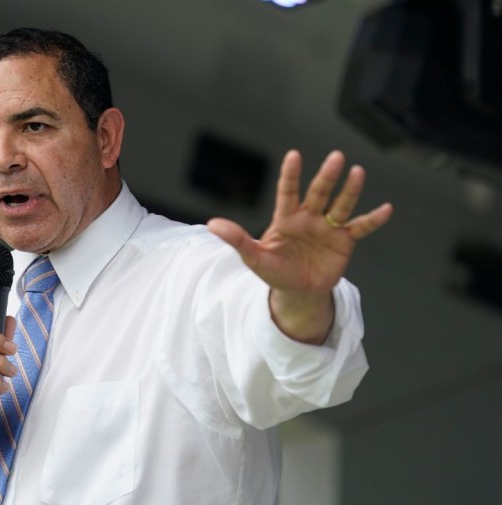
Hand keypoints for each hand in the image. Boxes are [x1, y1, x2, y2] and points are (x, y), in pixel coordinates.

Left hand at [206, 149, 392, 341]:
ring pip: (340, 205)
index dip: (290, 175)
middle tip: (336, 157)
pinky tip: (386, 208)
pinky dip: (373, 220)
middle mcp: (309, 217)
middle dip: (326, 177)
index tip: (294, 156)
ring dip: (350, 190)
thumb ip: (236, 239)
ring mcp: (328, 228)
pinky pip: (360, 228)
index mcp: (286, 218)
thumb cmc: (274, 270)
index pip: (287, 192)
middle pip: (319, 193)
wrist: (297, 291)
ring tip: (358, 172)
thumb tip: (212, 224)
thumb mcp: (253, 257)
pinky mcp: (344, 241)